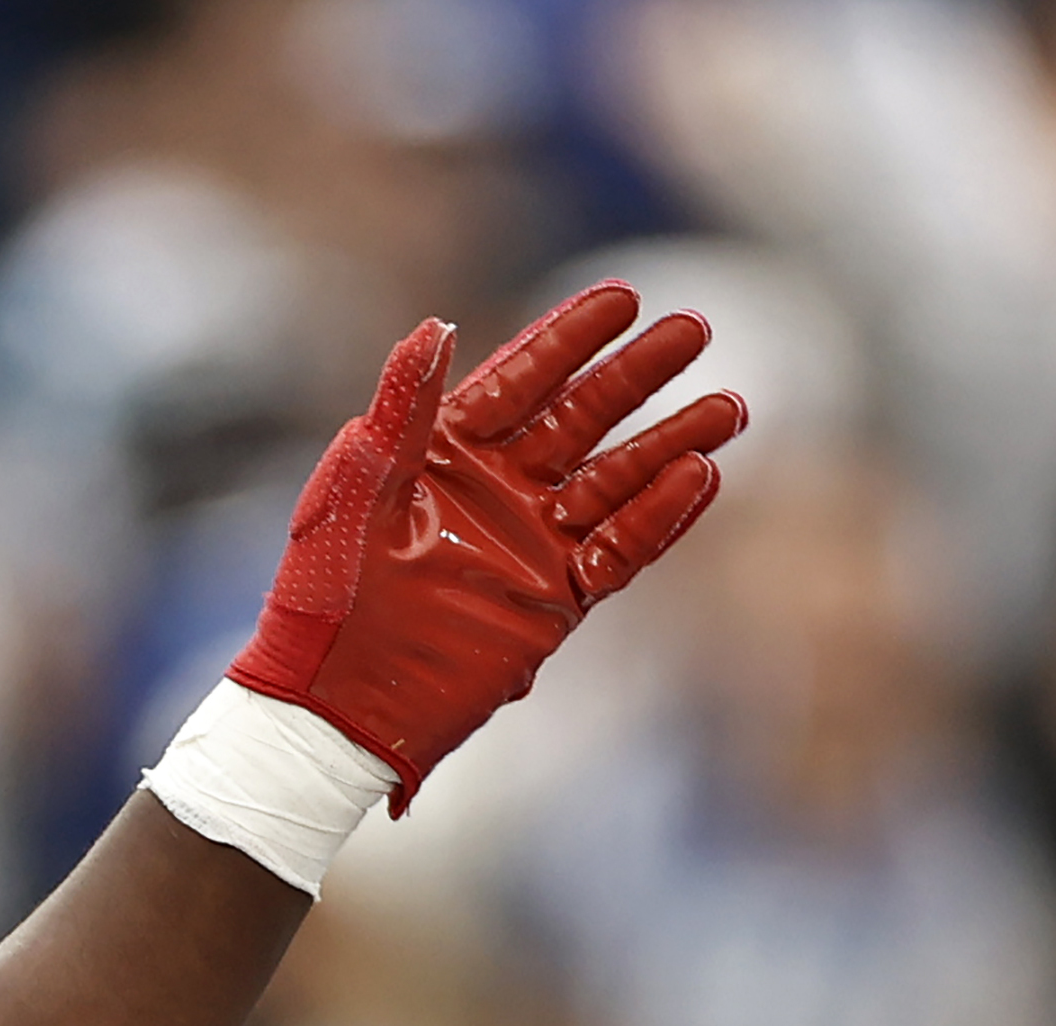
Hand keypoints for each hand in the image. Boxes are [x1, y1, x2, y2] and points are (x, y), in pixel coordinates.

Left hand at [234, 283, 744, 809]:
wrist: (336, 698)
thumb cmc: (326, 591)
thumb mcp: (360, 488)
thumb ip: (402, 409)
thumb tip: (435, 327)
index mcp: (444, 450)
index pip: (522, 379)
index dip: (570, 336)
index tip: (624, 296)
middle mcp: (497, 488)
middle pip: (584, 417)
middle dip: (638, 375)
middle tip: (694, 328)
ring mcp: (531, 542)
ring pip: (617, 480)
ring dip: (672, 442)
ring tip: (729, 406)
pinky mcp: (555, 598)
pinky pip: (620, 550)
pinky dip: (659, 518)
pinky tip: (700, 477)